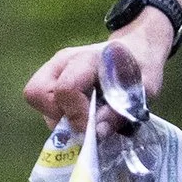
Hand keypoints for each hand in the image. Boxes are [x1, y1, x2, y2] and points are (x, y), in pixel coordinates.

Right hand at [22, 13, 171, 129]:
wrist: (136, 48)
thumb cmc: (142, 67)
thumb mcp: (145, 89)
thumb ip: (122, 111)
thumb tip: (98, 132)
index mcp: (88, 59)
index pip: (66, 89)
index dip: (76, 115)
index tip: (94, 128)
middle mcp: (64, 60)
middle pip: (37, 92)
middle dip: (57, 117)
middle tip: (82, 125)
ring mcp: (54, 66)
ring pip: (35, 97)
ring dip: (56, 117)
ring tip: (83, 119)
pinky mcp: (51, 76)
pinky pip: (41, 100)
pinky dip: (57, 114)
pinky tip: (79, 113)